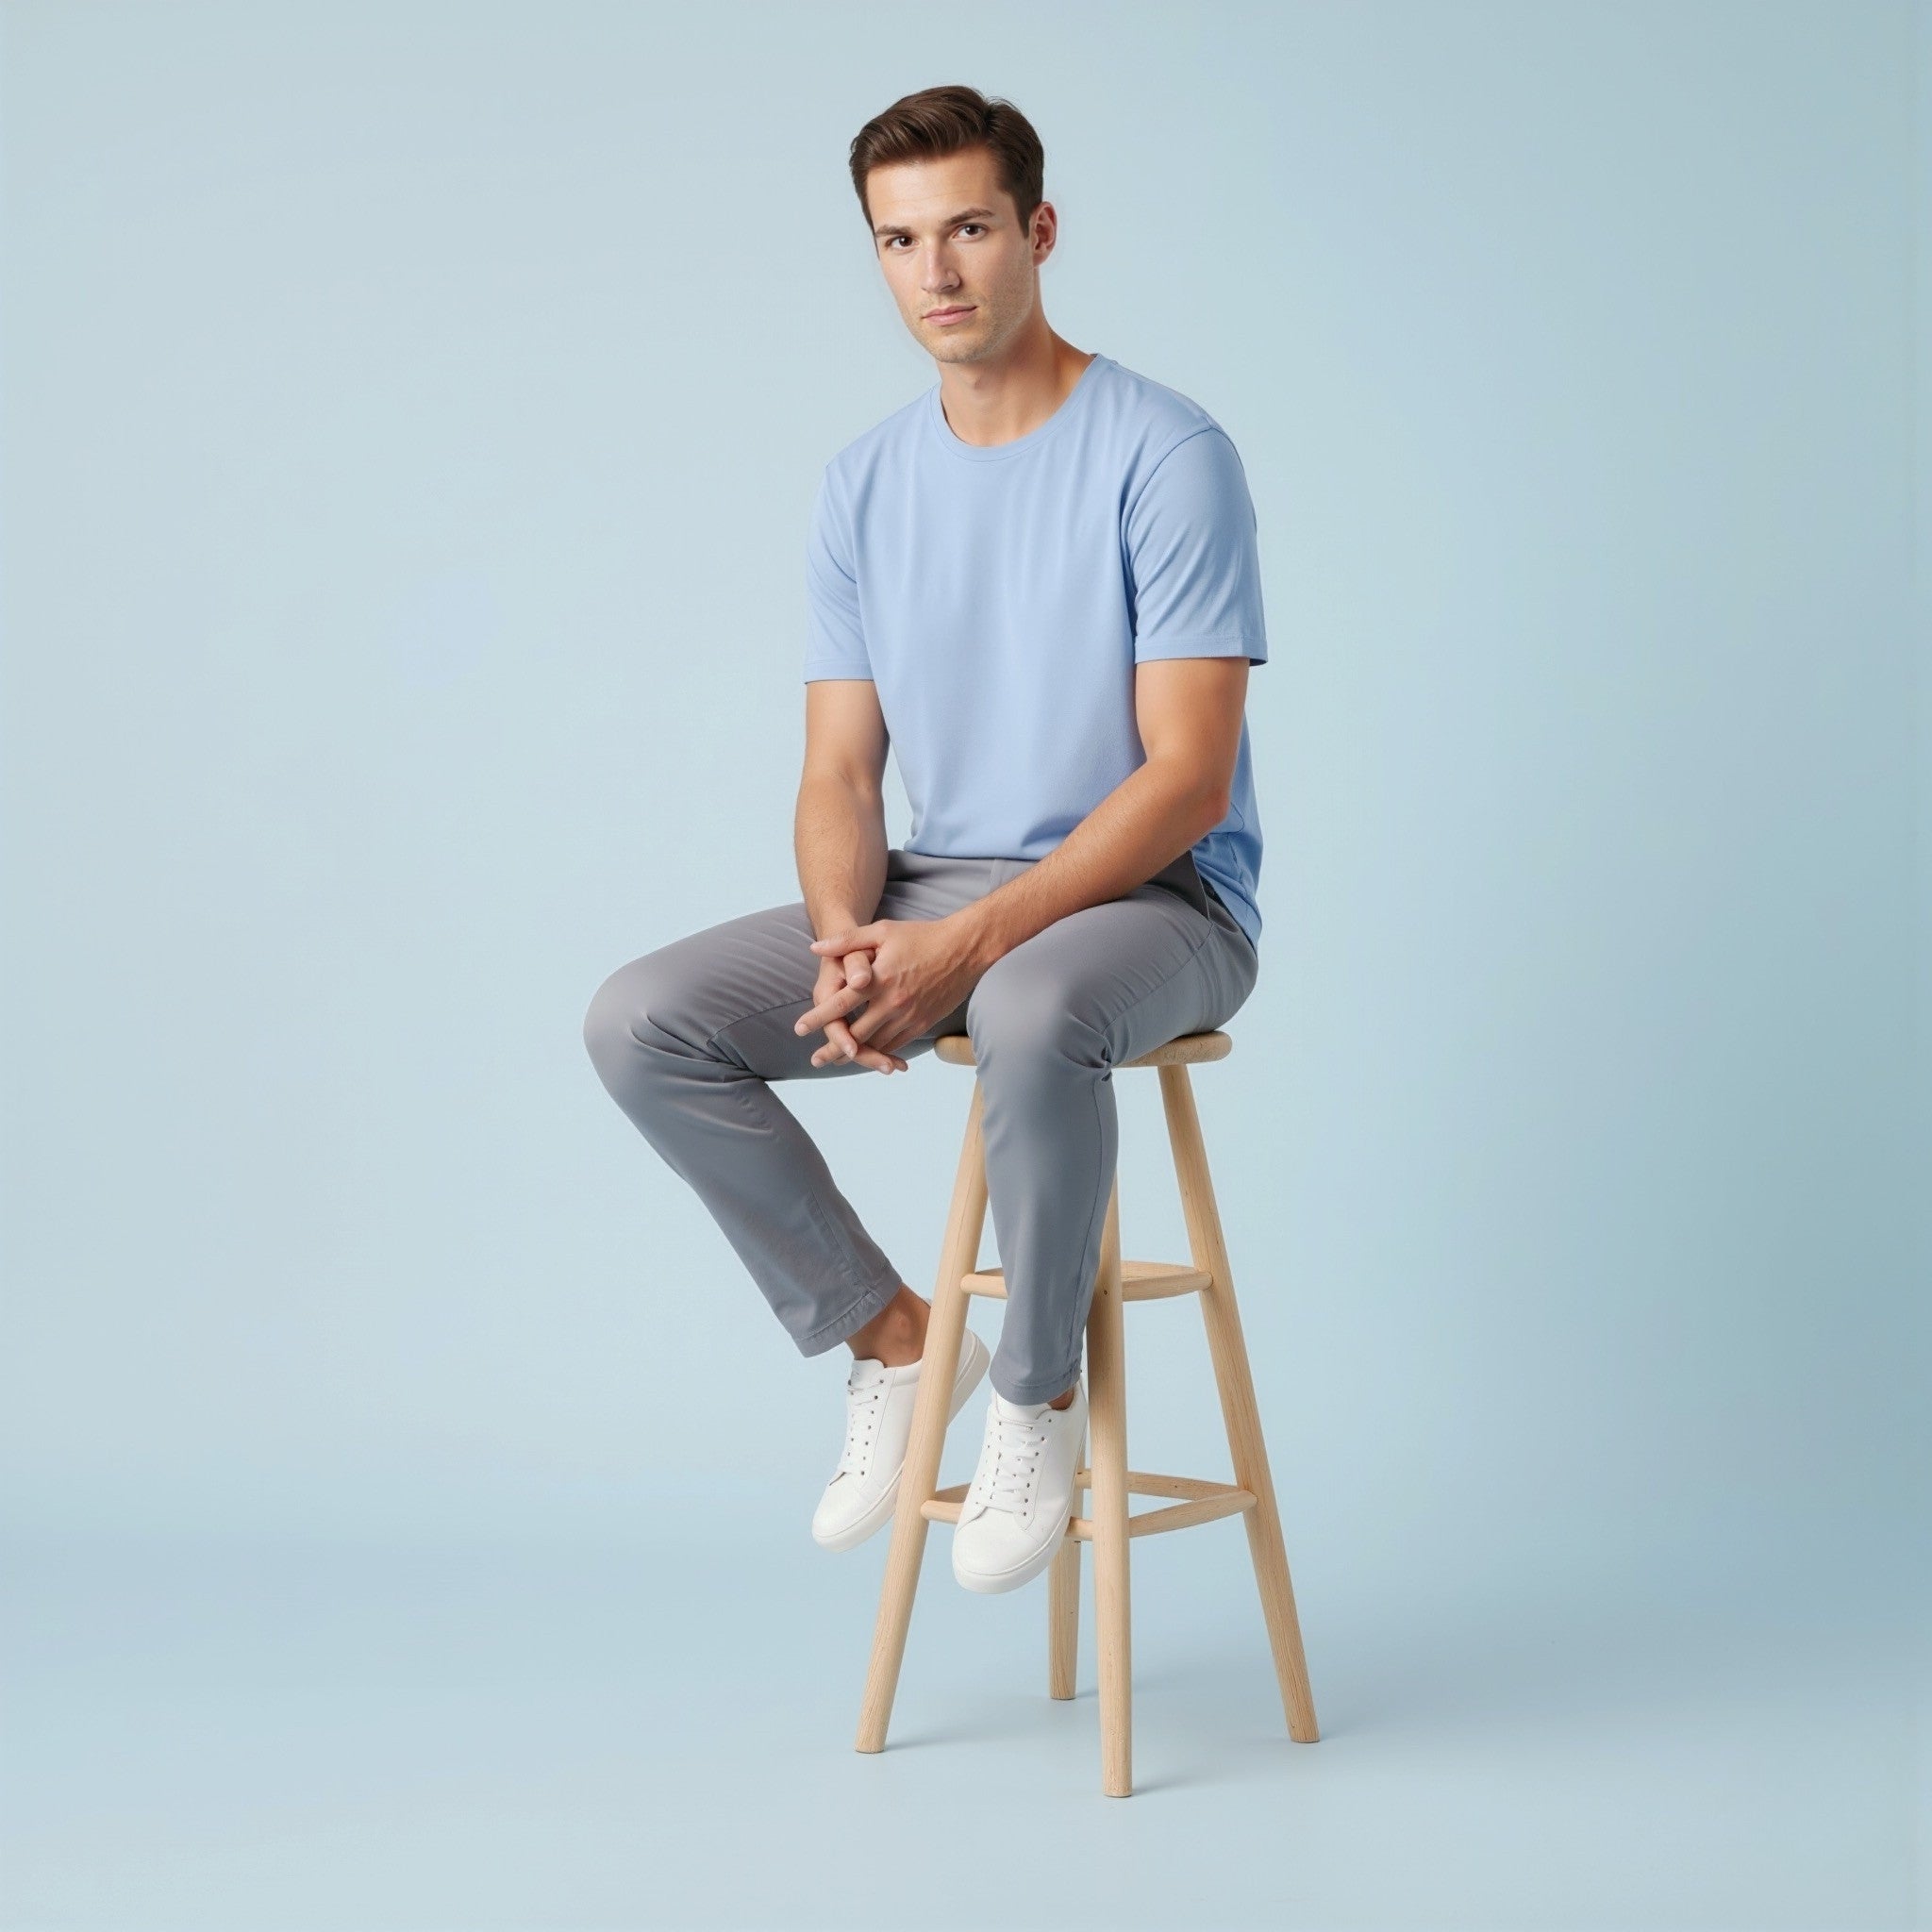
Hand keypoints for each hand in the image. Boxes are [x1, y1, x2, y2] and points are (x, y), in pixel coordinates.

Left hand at [799, 914, 983, 1060]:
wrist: (964, 949)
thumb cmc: (921, 936)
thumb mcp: (882, 931)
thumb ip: (847, 940)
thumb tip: (815, 947)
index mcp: (878, 979)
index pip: (841, 1004)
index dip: (818, 1018)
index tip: (798, 1029)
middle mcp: (892, 1002)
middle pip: (855, 1034)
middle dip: (833, 1049)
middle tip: (815, 1060)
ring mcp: (908, 1016)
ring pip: (876, 1043)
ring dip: (855, 1054)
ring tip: (837, 1061)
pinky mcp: (922, 1023)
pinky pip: (897, 1044)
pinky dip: (881, 1051)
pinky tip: (870, 1055)